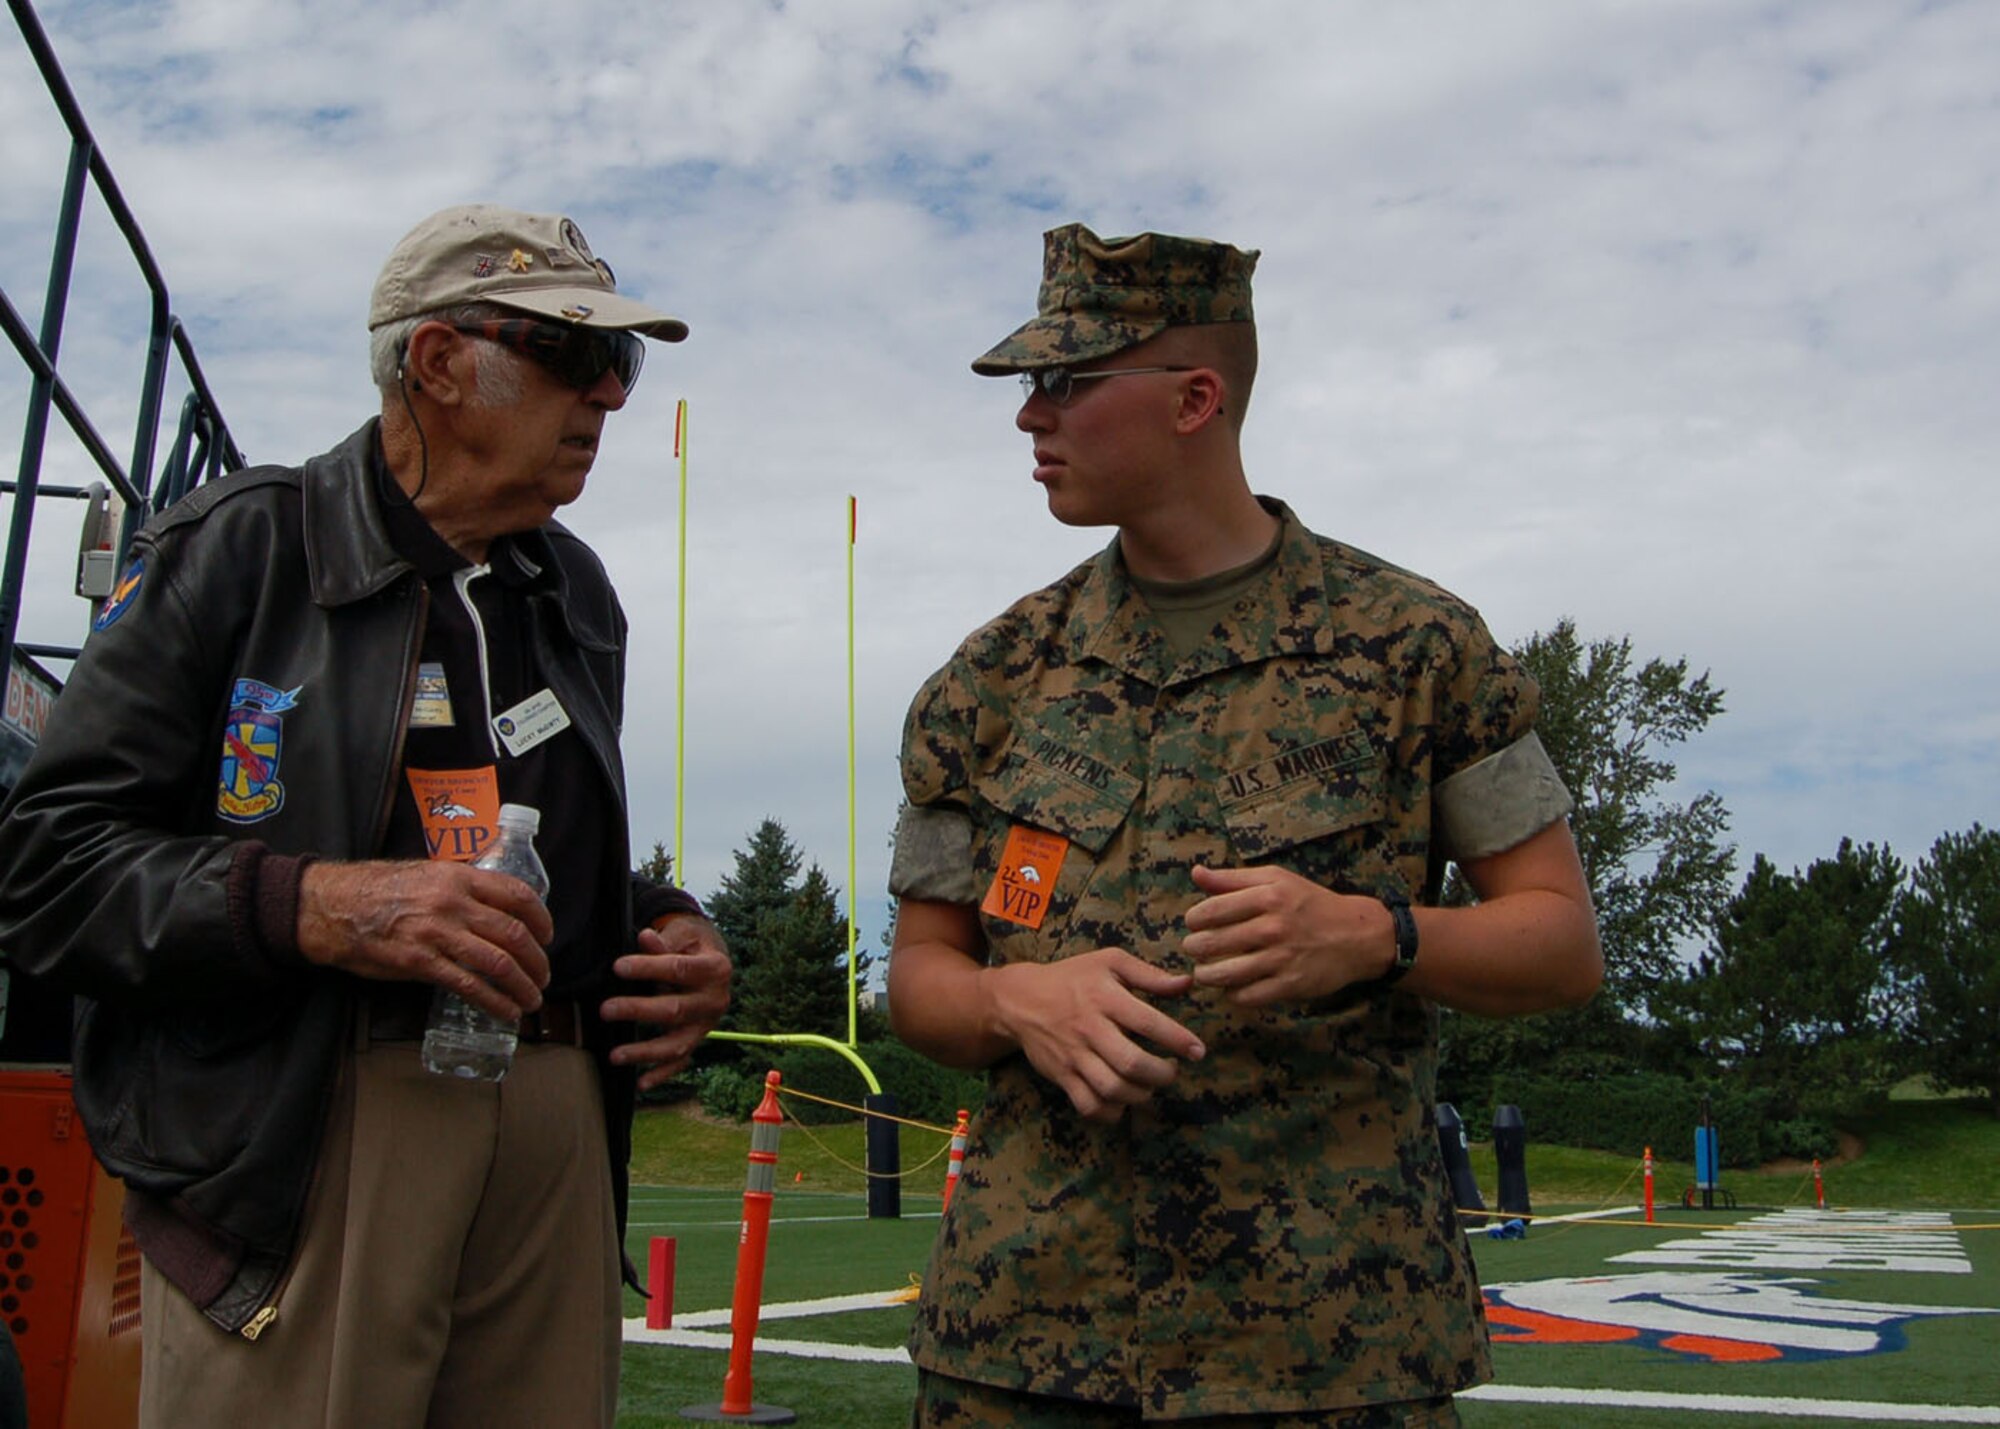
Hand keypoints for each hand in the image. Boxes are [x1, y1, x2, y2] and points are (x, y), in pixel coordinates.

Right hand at [297, 860, 552, 1019]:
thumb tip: (495, 908)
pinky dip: (494, 1001)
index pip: (518, 895)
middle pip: (513, 933)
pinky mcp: (420, 963)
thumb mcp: (428, 874)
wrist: (331, 907)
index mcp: (459, 877)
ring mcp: (437, 933)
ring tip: (531, 998)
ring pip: (498, 962)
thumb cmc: (378, 890)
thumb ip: (462, 889)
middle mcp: (453, 903)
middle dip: (537, 959)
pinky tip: (506, 1011)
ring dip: (522, 984)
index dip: (541, 919)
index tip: (548, 936)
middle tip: (543, 975)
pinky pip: (468, 985)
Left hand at [601, 915, 731, 1091]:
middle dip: (638, 1011)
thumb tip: (646, 938)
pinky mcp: (697, 1040)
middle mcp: (716, 1000)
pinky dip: (662, 1074)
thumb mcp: (683, 934)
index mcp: (716, 969)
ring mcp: (707, 1025)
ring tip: (615, 1055)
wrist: (712, 959)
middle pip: (676, 1010)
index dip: (648, 968)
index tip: (618, 967)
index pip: (679, 970)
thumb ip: (664, 941)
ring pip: (677, 1044)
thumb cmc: (691, 944)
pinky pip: (680, 1061)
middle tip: (605, 1009)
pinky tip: (641, 1083)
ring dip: (645, 1052)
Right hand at [986, 949, 1202, 1123]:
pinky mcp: (1062, 1076)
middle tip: (1173, 1070)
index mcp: (1104, 997)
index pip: (1148, 1022)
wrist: (1021, 1000)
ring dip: (1141, 1094)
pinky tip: (1123, 1102)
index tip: (1198, 1051)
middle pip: (1131, 1063)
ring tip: (1150, 1085)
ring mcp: (1073, 1056)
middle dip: (1162, 1074)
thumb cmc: (1073, 978)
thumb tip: (1186, 984)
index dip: (1178, 1039)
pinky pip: (1089, 1105)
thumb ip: (1149, 974)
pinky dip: (1112, 1112)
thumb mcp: (1109, 962)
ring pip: (1112, 1089)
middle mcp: (1089, 1028)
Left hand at [1181, 864, 1391, 1006]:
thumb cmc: (1311, 904)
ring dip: (1206, 975)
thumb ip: (1233, 878)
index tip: (1193, 923)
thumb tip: (1196, 872)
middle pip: (1211, 943)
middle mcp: (1274, 927)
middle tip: (1194, 948)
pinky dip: (1232, 994)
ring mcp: (1282, 958)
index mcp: (1268, 897)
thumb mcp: (1276, 880)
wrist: (1357, 935)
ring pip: (1224, 974)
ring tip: (1204, 971)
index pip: (1210, 910)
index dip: (1193, 919)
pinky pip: (1246, 996)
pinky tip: (1231, 986)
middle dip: (1194, 947)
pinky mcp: (1291, 985)